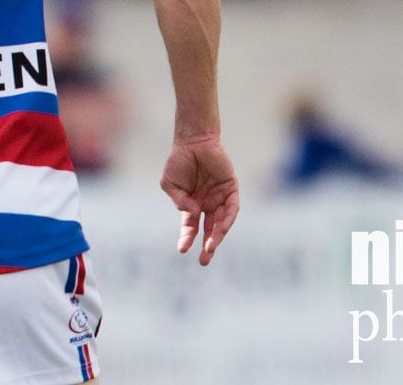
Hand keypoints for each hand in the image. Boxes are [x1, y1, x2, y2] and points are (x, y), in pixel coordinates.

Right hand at [161, 134, 240, 265]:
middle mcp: (207, 204)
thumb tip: (192, 214)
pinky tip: (221, 228)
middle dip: (208, 246)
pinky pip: (232, 208)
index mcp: (192, 205)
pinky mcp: (230, 189)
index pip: (191, 227)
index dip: (186, 238)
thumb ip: (179, 201)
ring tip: (211, 247)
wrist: (193, 141)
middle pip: (210, 230)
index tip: (181, 250)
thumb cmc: (179, 161)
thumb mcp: (170, 184)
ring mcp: (219, 198)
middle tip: (204, 261)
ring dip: (217, 236)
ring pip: (221, 222)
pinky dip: (227, 219)